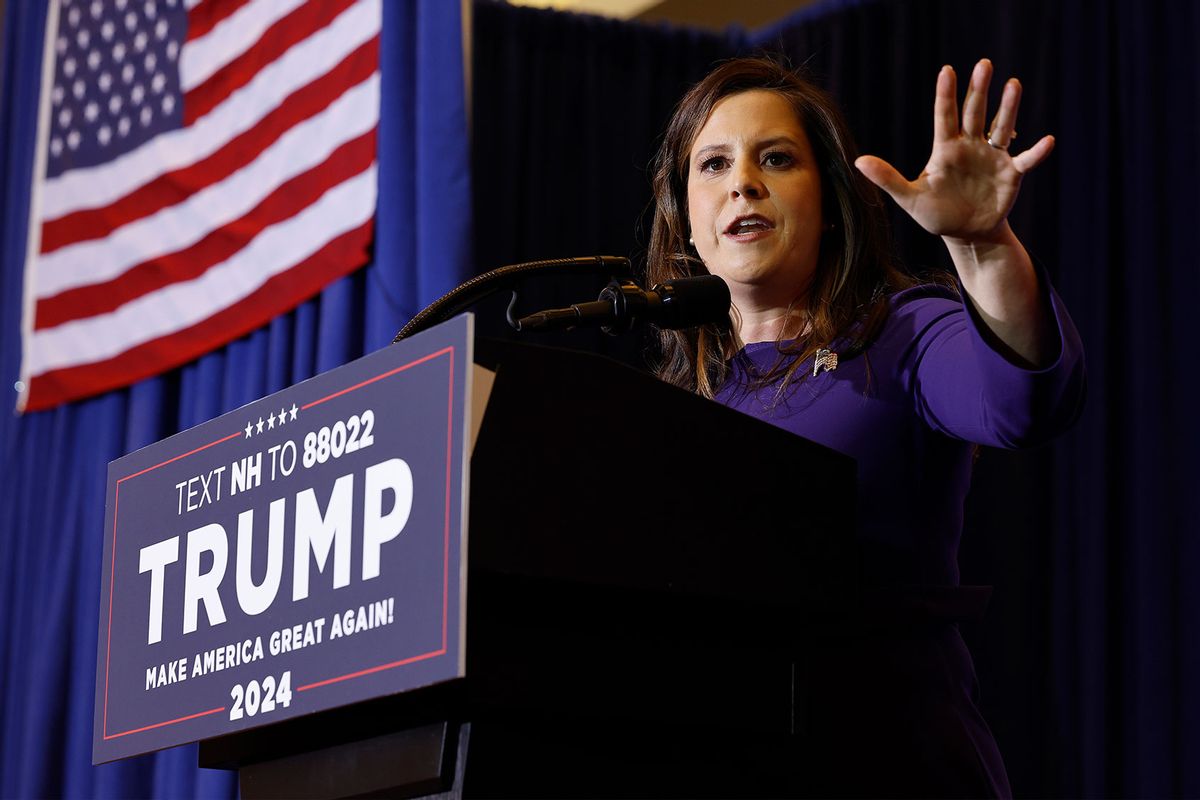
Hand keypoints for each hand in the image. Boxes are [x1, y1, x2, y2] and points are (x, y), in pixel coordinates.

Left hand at [854, 59, 1054, 243]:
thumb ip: (887, 178)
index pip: (945, 116)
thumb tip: (858, 161)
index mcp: (946, 149)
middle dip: (979, 90)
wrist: (964, 233)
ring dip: (1008, 108)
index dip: (946, 95)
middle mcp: (971, 146)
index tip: (947, 71)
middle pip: (976, 113)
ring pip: (1002, 127)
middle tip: (984, 64)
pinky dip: (1036, 151)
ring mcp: (993, 157)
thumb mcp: (910, 198)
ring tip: (1013, 85)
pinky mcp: (1012, 173)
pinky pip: (1027, 159)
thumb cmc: (936, 213)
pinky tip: (1047, 141)